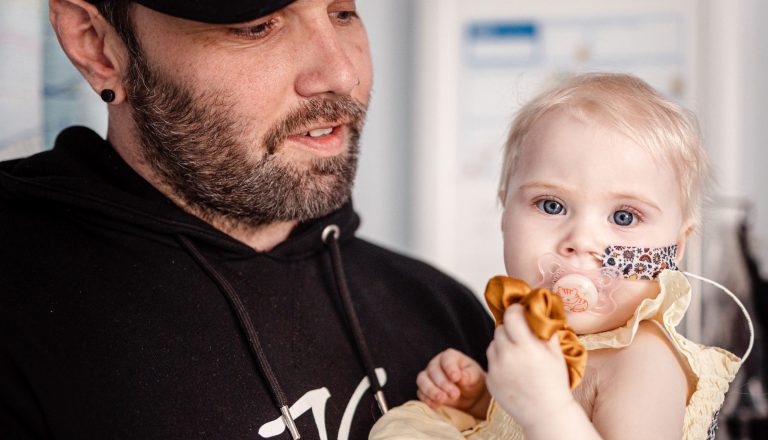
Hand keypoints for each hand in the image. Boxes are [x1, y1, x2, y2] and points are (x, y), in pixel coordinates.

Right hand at [416, 348, 490, 419]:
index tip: (456, 378)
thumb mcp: (475, 377)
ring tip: (442, 399)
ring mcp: (428, 377)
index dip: (450, 368)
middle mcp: (436, 364)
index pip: (446, 359)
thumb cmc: (472, 381)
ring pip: (422, 380)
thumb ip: (468, 375)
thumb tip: (460, 376)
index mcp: (450, 357)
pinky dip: (427, 399)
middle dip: (443, 383)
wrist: (469, 395)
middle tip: (454, 394)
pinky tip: (436, 405)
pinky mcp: (424, 390)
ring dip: (431, 391)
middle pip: (433, 370)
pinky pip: (421, 393)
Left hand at [485, 304, 573, 429]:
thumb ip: (545, 329)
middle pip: (499, 328)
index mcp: (526, 346)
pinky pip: (490, 361)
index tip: (520, 312)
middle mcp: (507, 355)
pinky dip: (499, 361)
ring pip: (492, 344)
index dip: (515, 310)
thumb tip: (539, 308)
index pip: (511, 315)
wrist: (545, 413)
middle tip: (520, 336)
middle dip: (509, 328)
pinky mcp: (490, 379)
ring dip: (502, 345)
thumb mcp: (556, 353)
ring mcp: (496, 368)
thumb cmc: (554, 382)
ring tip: (517, 356)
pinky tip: (513, 370)